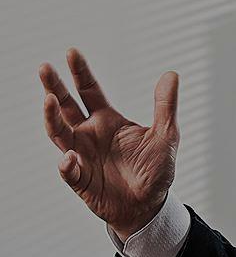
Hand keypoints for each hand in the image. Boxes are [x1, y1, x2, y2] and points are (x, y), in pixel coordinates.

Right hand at [39, 48, 179, 240]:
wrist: (149, 204)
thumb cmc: (155, 170)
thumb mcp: (166, 135)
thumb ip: (165, 106)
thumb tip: (171, 74)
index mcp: (107, 120)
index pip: (89, 91)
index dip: (80, 72)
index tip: (72, 52)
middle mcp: (89, 134)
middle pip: (65, 107)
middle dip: (53, 87)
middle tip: (44, 67)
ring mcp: (82, 156)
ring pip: (59, 134)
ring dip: (51, 118)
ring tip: (48, 101)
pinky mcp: (80, 180)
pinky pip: (68, 171)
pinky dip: (67, 164)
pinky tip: (71, 157)